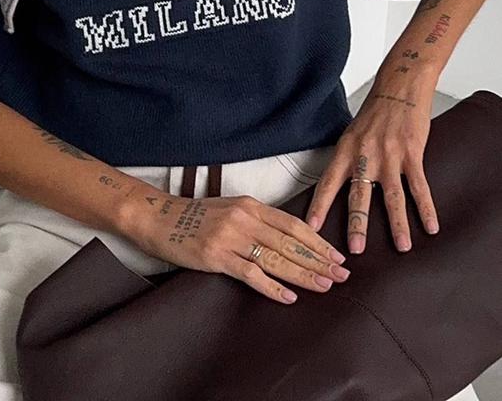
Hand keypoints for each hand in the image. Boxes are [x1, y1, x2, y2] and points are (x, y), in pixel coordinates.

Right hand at [120, 187, 351, 304]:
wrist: (158, 218)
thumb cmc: (195, 216)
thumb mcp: (230, 208)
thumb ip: (256, 219)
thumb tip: (287, 237)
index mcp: (250, 205)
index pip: (293, 224)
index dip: (318, 241)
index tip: (337, 254)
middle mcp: (244, 218)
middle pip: (290, 242)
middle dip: (319, 260)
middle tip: (342, 274)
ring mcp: (230, 237)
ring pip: (276, 258)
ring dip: (303, 274)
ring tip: (325, 286)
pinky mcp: (216, 256)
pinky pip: (251, 274)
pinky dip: (272, 287)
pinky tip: (289, 297)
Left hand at [304, 92, 440, 254]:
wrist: (399, 88)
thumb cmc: (374, 113)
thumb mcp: (352, 135)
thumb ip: (347, 161)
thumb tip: (339, 189)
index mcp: (345, 151)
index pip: (327, 183)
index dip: (319, 206)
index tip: (310, 229)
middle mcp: (364, 155)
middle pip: (358, 195)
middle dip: (357, 223)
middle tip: (355, 249)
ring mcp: (390, 155)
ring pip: (392, 196)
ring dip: (397, 224)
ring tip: (402, 247)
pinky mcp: (412, 153)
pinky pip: (419, 186)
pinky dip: (426, 208)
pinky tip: (431, 226)